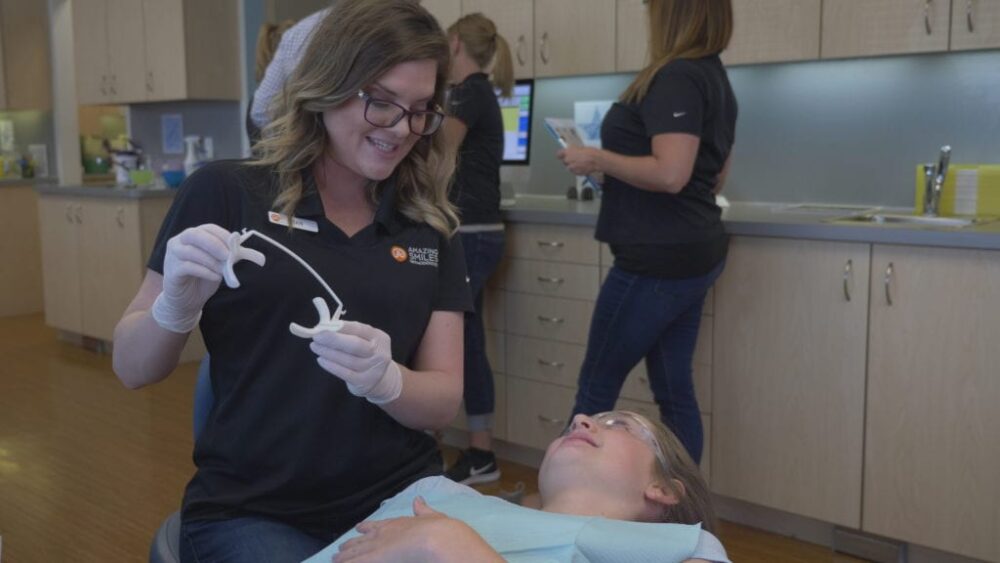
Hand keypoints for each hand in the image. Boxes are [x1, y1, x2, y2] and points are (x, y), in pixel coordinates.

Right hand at [152, 224, 231, 332]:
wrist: (187, 299)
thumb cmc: (202, 278)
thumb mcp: (217, 264)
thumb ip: (224, 255)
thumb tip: (238, 249)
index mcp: (192, 236)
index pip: (207, 228)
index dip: (222, 235)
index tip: (235, 245)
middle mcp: (178, 242)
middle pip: (194, 234)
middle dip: (214, 244)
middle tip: (228, 256)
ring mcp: (172, 256)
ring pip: (191, 251)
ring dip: (211, 261)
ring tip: (223, 271)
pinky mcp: (171, 271)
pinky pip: (188, 267)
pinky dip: (205, 271)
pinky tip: (215, 277)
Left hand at [310, 321, 402, 403]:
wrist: (381, 379)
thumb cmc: (367, 355)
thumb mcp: (365, 341)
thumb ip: (350, 333)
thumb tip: (327, 327)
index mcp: (380, 338)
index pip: (360, 329)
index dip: (342, 327)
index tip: (325, 325)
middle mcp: (379, 353)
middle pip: (355, 345)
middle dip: (333, 340)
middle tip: (316, 337)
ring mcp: (373, 369)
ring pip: (348, 360)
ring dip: (328, 353)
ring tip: (315, 347)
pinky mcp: (364, 382)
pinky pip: (345, 373)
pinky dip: (331, 366)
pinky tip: (321, 360)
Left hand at [334, 497, 500, 562]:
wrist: (439, 539)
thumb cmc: (443, 531)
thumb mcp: (435, 517)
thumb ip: (423, 511)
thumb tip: (418, 500)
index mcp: (400, 523)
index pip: (379, 526)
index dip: (368, 527)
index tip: (359, 527)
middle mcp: (386, 533)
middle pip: (364, 540)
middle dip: (352, 544)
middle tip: (341, 548)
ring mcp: (378, 546)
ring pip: (355, 552)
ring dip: (345, 556)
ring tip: (335, 559)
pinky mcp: (374, 559)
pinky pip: (356, 562)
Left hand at [557, 146, 602, 175]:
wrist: (596, 160)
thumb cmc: (590, 152)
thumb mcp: (580, 148)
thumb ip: (573, 151)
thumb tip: (571, 152)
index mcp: (568, 152)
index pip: (559, 154)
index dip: (561, 155)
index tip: (563, 155)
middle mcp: (567, 160)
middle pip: (565, 161)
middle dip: (569, 161)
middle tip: (576, 159)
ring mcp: (571, 168)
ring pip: (569, 167)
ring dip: (573, 166)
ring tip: (581, 164)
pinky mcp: (575, 173)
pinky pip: (574, 172)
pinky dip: (577, 170)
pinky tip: (583, 167)